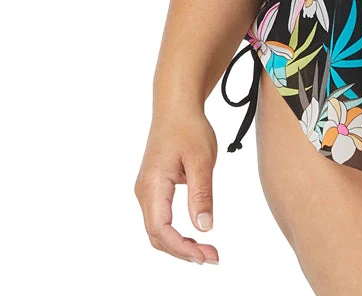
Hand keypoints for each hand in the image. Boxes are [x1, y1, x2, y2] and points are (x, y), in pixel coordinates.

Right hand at [134, 104, 220, 264]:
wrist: (176, 108)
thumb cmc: (188, 128)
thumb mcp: (202, 159)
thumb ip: (201, 194)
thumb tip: (204, 228)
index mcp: (153, 186)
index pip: (161, 230)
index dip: (182, 248)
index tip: (206, 255)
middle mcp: (144, 192)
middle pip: (157, 235)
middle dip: (183, 251)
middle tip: (212, 258)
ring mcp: (147, 191)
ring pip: (158, 230)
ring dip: (179, 244)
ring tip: (206, 251)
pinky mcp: (154, 188)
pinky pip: (160, 219)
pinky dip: (176, 233)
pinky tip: (194, 236)